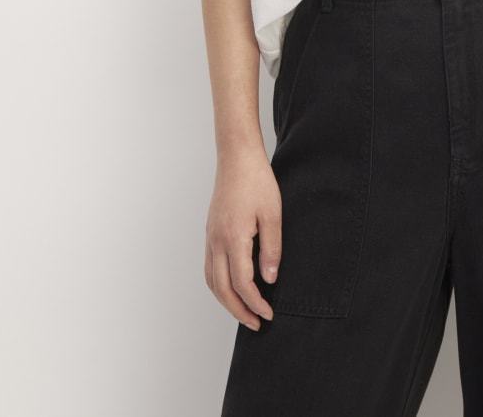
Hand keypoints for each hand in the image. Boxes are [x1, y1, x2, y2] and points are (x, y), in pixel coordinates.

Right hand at [205, 146, 281, 328]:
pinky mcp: (210, 233)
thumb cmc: (257, 181)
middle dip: (239, 311)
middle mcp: (217, 242)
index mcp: (234, 238)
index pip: (242, 283)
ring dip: (226, 301)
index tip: (269, 315)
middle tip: (256, 324)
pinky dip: (218, 285)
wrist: (237, 158)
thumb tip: (270, 279)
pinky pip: (209, 268)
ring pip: (211, 281)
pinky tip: (230, 288)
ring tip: (244, 312)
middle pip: (222, 289)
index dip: (255, 304)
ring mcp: (210, 238)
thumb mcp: (273, 214)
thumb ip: (272, 248)